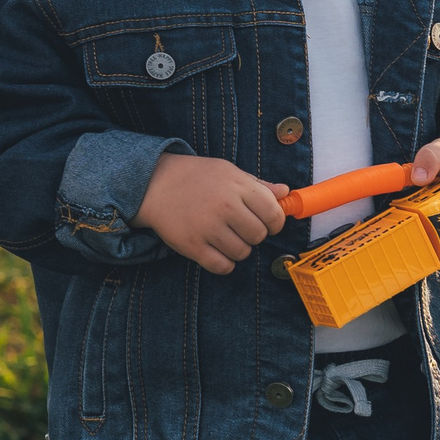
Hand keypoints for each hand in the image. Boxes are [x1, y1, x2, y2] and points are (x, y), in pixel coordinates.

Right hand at [134, 153, 288, 273]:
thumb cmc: (196, 177)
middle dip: (254, 235)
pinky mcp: (192, 246)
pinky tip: (217, 251)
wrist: (153, 184)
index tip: (268, 223)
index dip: (275, 222)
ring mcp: (207, 227)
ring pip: (242, 253)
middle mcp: (225, 206)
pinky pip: (222, 266)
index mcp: (237, 185)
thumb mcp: (228, 172)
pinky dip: (224, 263)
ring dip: (238, 249)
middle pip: (259, 235)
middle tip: (241, 228)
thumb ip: (258, 185)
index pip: (273, 213)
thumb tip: (286, 193)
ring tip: (225, 236)